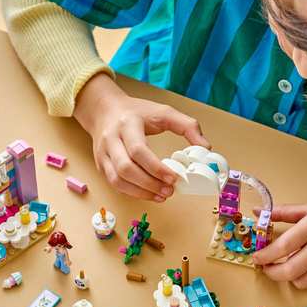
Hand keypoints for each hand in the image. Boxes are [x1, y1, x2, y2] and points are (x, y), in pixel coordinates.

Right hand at [74, 73, 210, 200]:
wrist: (105, 110)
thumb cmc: (136, 112)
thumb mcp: (163, 112)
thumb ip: (187, 126)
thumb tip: (205, 147)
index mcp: (127, 124)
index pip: (138, 150)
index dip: (155, 168)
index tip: (173, 178)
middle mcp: (111, 140)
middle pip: (125, 169)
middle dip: (148, 184)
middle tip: (169, 191)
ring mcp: (102, 154)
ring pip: (117, 180)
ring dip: (140, 193)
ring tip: (161, 196)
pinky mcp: (100, 165)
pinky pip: (114, 185)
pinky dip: (132, 193)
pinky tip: (148, 194)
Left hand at [252, 193, 306, 291]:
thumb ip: (285, 212)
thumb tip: (259, 213)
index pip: (282, 247)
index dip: (265, 256)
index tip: (257, 258)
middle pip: (289, 271)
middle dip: (272, 273)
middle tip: (268, 268)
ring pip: (302, 282)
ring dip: (292, 277)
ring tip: (293, 265)